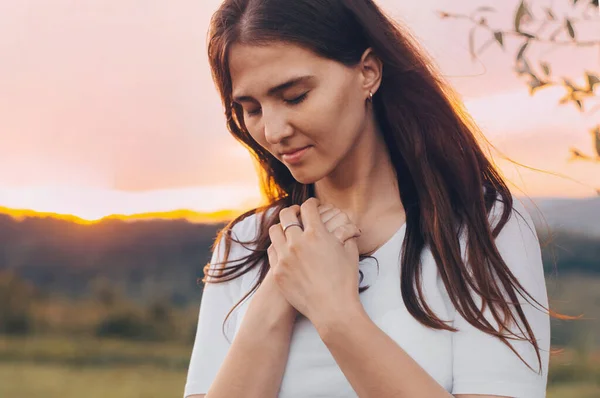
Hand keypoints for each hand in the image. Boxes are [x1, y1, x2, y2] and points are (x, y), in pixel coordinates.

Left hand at [267, 198, 361, 327]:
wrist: (332, 309)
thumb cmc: (345, 281)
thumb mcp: (350, 252)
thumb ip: (346, 234)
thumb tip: (348, 225)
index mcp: (317, 234)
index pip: (308, 208)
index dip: (312, 203)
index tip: (313, 205)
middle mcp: (297, 242)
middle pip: (287, 215)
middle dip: (293, 210)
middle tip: (298, 213)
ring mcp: (284, 257)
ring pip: (274, 231)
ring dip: (282, 226)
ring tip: (288, 229)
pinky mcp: (277, 271)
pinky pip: (271, 250)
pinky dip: (278, 245)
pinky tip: (284, 248)